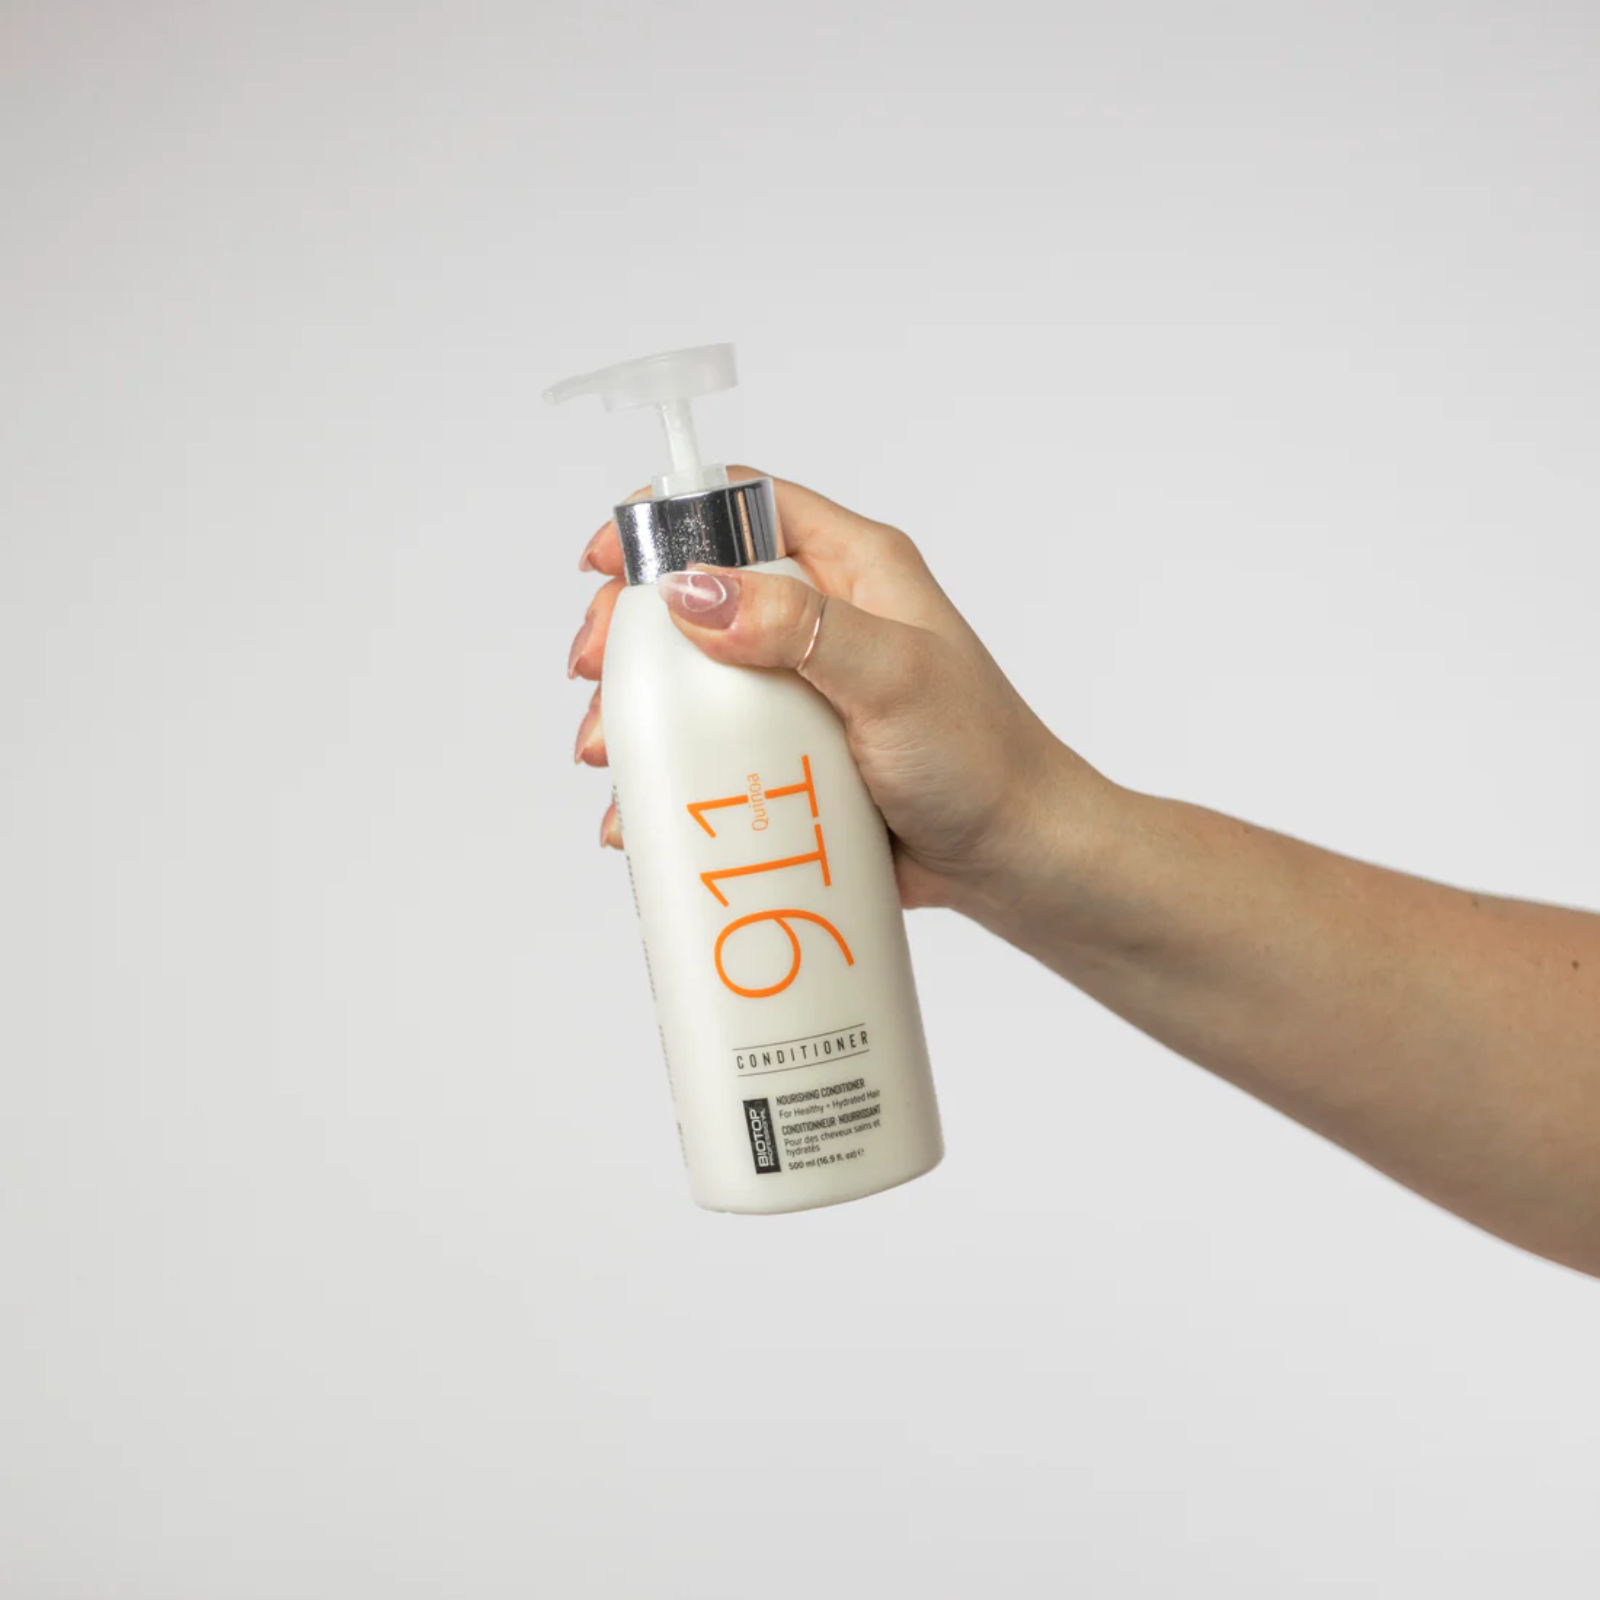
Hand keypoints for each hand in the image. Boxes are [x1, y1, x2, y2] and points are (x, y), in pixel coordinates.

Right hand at [569, 470, 1102, 913]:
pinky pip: (717, 746)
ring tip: (607, 750)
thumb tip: (693, 592)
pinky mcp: (797, 754)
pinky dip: (672, 769)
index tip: (603, 561)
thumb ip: (800, 628)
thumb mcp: (892, 679)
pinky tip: (639, 808)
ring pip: (697, 676)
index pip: (744, 506)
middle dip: (630, 627)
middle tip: (591, 671)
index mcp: (855, 570)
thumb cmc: (982, 761)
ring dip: (639, 707)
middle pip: (700, 594)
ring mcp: (807, 690)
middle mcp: (825, 618)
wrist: (1019, 861)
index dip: (665, 520)